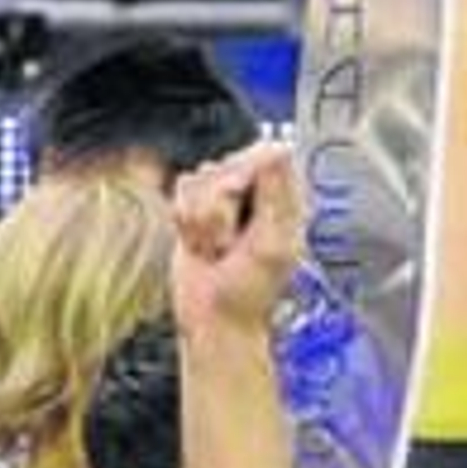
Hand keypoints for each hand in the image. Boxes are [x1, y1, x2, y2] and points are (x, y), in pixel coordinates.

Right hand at [172, 143, 302, 340]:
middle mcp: (256, 195)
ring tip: (216, 249)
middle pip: (228, 164)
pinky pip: (182, 190)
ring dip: (203, 220)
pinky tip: (199, 244)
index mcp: (285, 202)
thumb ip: (274, 197)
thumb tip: (279, 148)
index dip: (247, 173)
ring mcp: (225, 200)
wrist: (213, 319)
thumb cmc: (249, 292)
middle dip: (221, 205)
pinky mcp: (197, 208)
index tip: (240, 201)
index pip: (267, 155)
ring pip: (201, 177)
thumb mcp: (271, 245)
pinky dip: (186, 221)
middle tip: (229, 243)